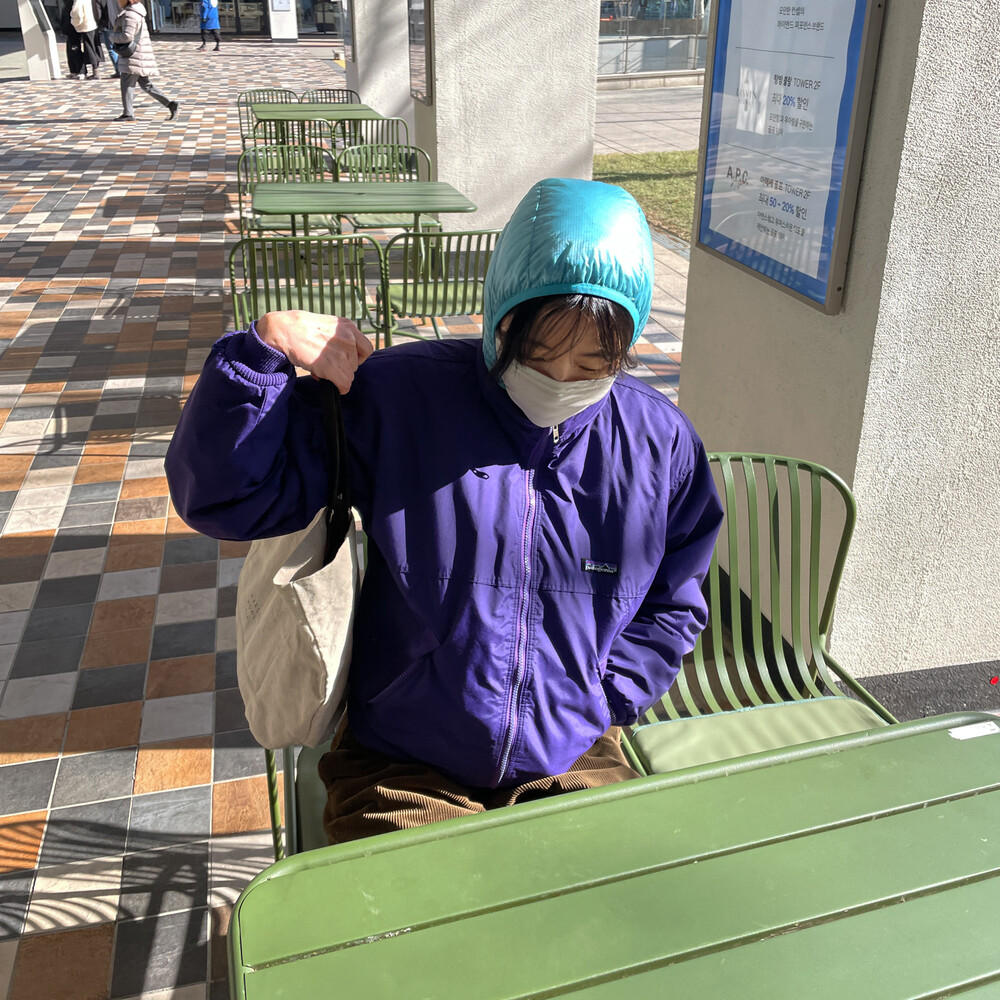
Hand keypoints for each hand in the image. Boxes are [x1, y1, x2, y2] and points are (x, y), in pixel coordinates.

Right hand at [255, 311, 373, 392]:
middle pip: (355, 365)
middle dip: (342, 367)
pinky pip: (344, 384)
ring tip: (320, 368)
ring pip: (349, 376)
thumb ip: (340, 338)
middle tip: (325, 364)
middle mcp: (347, 338)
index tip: (346, 360)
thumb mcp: (328, 326)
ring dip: (336, 376)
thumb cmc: (302, 329)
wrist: (283, 330)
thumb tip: (346, 358)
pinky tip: (326, 381)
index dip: (357, 358)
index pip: (367, 349)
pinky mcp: (331, 365)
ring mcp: (340, 351)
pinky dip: (338, 387)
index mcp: (348, 327)